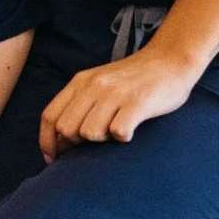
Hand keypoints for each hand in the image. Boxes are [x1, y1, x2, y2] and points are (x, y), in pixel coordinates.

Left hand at [40, 46, 200, 154]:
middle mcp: (94, 86)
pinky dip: (123, 138)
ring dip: (102, 139)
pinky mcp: (138, 102)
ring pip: (90, 133)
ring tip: (117, 128)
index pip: (49, 117)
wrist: (170, 59)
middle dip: (77, 142)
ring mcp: (115, 93)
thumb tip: (60, 141)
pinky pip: (118, 132)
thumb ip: (78, 105)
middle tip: (98, 137)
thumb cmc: (133, 79)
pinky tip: (131, 130)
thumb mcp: (98, 84)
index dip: (47, 142)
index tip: (54, 159)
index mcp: (80, 82)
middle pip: (67, 129)